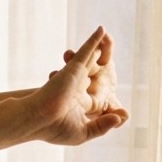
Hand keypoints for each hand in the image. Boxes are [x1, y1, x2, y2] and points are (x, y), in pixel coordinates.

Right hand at [33, 27, 129, 144]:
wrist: (39, 120)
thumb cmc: (55, 129)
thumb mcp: (84, 132)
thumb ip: (103, 126)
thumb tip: (122, 117)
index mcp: (79, 104)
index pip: (96, 98)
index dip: (107, 102)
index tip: (119, 110)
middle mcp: (78, 88)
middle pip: (95, 74)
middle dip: (103, 68)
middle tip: (109, 66)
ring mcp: (76, 76)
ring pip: (92, 59)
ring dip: (102, 50)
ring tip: (109, 41)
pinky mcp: (75, 67)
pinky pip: (88, 49)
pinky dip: (95, 39)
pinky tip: (103, 29)